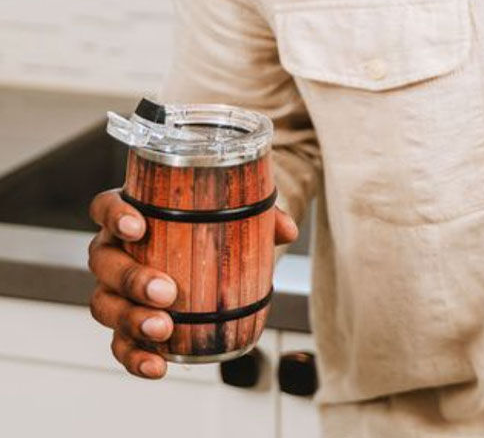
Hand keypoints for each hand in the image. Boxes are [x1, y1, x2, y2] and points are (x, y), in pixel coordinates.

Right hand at [88, 188, 297, 378]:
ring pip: (106, 305)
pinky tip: (158, 366)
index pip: (106, 207)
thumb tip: (287, 230)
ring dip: (131, 320)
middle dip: (131, 279)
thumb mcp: (236, 217)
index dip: (115, 216)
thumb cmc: (212, 231)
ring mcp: (117, 292)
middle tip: (166, 292)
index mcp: (132, 217)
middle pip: (105, 262)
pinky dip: (135, 357)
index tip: (138, 227)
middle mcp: (115, 253)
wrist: (209, 263)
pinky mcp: (128, 326)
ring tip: (163, 330)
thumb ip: (261, 216)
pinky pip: (120, 344)